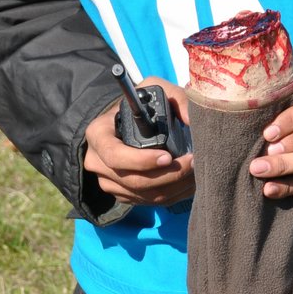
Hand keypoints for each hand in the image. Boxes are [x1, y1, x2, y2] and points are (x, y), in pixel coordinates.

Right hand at [84, 77, 194, 206]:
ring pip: (144, 195)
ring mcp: (108, 182)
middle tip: (192, 163)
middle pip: (133, 181)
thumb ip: (175, 97)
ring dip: (174, 187)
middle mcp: (97, 162)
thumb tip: (192, 119)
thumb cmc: (140, 106)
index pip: (115, 156)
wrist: (126, 123)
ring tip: (195, 172)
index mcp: (98, 134)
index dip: (142, 161)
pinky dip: (172, 195)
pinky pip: (148, 202)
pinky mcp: (122, 195)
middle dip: (168, 176)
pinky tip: (188, 183)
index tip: (168, 157)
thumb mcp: (153, 91)